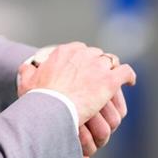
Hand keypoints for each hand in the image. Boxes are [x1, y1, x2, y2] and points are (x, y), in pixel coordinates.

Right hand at [19, 46, 135, 157]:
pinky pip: (125, 72)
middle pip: (96, 55)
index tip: (82, 69)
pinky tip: (130, 82)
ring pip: (110, 62)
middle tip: (96, 78)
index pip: (79, 49)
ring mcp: (98, 67)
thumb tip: (27, 66)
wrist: (51, 108)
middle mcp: (83, 54)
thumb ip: (27, 70)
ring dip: (111, 71)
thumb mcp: (27, 81)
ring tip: (112, 80)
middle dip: (96, 65)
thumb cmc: (38, 98)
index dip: (82, 60)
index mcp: (64, 52)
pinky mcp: (109, 81)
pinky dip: (129, 76)